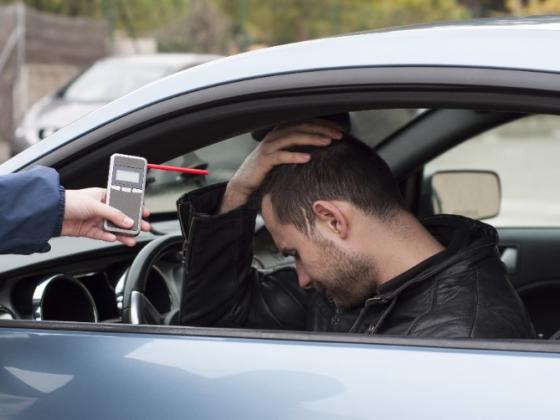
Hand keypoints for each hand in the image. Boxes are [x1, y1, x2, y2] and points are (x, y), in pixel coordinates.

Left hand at [62, 188, 150, 246]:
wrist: (50, 213)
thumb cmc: (69, 201)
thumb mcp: (96, 205)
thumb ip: (114, 214)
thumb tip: (128, 221)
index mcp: (103, 196)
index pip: (124, 202)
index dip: (135, 207)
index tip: (145, 213)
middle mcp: (100, 207)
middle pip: (121, 216)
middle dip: (133, 223)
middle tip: (144, 228)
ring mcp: (94, 219)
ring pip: (113, 228)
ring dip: (122, 233)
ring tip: (132, 239)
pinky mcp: (88, 230)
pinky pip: (102, 235)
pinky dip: (109, 238)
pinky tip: (114, 239)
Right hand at [219, 121, 342, 213]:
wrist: (245, 184)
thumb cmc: (267, 170)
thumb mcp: (284, 155)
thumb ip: (298, 148)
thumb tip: (321, 147)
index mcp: (280, 132)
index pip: (304, 122)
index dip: (322, 124)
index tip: (338, 129)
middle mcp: (274, 136)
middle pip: (300, 126)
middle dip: (321, 129)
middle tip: (338, 135)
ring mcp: (268, 147)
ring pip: (293, 137)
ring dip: (312, 139)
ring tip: (327, 142)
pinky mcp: (264, 160)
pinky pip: (281, 155)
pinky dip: (295, 155)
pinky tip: (307, 158)